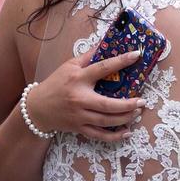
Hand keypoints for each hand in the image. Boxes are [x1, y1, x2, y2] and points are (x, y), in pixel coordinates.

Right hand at [25, 50, 146, 141]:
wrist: (37, 108)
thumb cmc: (55, 84)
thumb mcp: (69, 66)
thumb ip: (88, 57)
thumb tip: (105, 44)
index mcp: (78, 79)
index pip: (102, 68)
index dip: (120, 61)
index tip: (136, 55)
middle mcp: (80, 98)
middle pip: (107, 104)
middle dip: (127, 104)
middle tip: (142, 101)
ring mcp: (80, 116)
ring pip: (106, 121)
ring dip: (125, 118)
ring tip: (137, 112)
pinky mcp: (79, 128)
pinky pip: (99, 135)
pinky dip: (114, 136)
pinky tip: (127, 132)